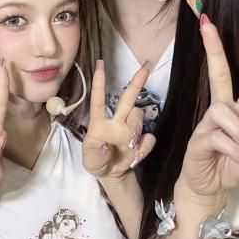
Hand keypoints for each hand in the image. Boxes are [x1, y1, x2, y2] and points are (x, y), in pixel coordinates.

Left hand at [82, 61, 155, 179]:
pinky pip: (149, 137)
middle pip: (128, 98)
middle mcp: (117, 121)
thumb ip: (96, 154)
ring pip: (139, 115)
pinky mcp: (141, 142)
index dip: (99, 82)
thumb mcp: (90, 161)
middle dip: (137, 82)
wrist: (111, 175)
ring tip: (130, 143)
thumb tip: (107, 146)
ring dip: (136, 127)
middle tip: (146, 65)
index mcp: (100, 123)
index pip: (99, 100)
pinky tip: (136, 155)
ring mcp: (130, 130)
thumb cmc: (96, 162)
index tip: (100, 64)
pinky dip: (145, 145)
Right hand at [178, 17, 238, 202]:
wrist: (206, 189)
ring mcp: (210, 123)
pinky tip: (237, 162)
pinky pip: (220, 137)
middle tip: (207, 23)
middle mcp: (225, 113)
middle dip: (214, 49)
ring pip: (226, 113)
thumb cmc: (229, 170)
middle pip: (220, 75)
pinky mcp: (199, 138)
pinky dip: (233, 151)